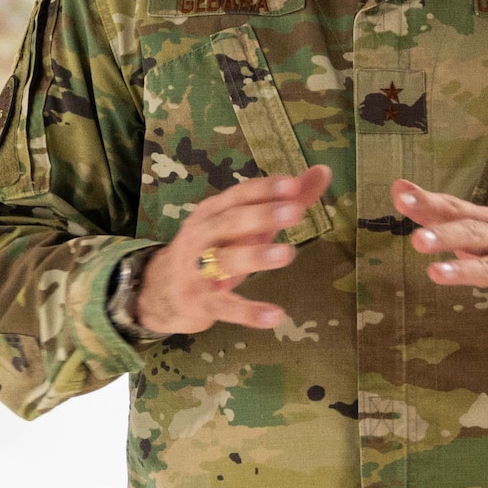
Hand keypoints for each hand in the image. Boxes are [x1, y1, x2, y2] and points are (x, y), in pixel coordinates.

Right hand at [134, 166, 331, 334]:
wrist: (164, 290)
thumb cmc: (214, 249)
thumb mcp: (245, 224)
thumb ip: (285, 200)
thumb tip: (323, 171)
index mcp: (213, 212)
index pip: (239, 195)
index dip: (264, 189)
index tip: (292, 184)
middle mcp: (202, 235)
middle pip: (230, 222)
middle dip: (262, 215)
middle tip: (295, 212)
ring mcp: (198, 269)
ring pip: (226, 260)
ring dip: (256, 256)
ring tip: (288, 254)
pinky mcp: (202, 301)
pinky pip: (226, 306)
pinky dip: (249, 312)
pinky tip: (275, 316)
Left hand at [393, 180, 487, 324]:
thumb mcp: (478, 229)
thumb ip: (439, 213)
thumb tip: (398, 188)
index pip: (456, 209)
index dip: (429, 202)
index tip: (401, 194)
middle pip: (473, 234)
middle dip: (445, 236)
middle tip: (416, 240)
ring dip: (463, 269)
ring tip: (435, 273)